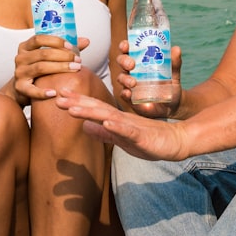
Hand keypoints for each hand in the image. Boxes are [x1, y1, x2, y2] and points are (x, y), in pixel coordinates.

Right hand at [11, 35, 90, 105]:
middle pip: (43, 54)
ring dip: (60, 68)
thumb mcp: (48, 57)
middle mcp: (20, 58)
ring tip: (75, 69)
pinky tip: (54, 92)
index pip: (39, 39)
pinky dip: (43, 92)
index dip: (56, 41)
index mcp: (26, 47)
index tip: (71, 46)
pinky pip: (32, 90)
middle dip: (63, 56)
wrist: (21, 89)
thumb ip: (65, 49)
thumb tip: (86, 40)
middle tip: (78, 60)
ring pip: (40, 68)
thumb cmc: (38, 70)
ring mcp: (19, 73)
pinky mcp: (19, 87)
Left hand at [56, 88, 189, 160]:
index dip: (77, 102)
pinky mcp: (142, 137)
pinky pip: (128, 131)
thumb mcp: (123, 138)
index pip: (95, 108)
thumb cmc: (150, 139)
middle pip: (98, 108)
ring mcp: (132, 126)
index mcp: (117, 119)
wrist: (177, 141)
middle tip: (58, 95)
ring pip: (109, 117)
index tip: (59, 95)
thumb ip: (104, 133)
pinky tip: (107, 122)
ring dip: (91, 112)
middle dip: (78, 102)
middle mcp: (123, 118)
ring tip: (73, 109)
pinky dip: (117, 126)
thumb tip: (85, 127)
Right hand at [115, 41, 182, 117]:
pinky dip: (125, 93)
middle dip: (124, 61)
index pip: (128, 49)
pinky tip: (129, 93)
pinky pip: (123, 94)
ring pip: (121, 78)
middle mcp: (132, 71)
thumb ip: (175, 62)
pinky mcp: (130, 98)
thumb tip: (176, 49)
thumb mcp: (174, 73)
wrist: (172, 105)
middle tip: (132, 64)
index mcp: (140, 60)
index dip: (125, 46)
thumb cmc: (170, 84)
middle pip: (121, 61)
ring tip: (133, 82)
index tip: (126, 46)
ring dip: (125, 78)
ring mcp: (130, 84)